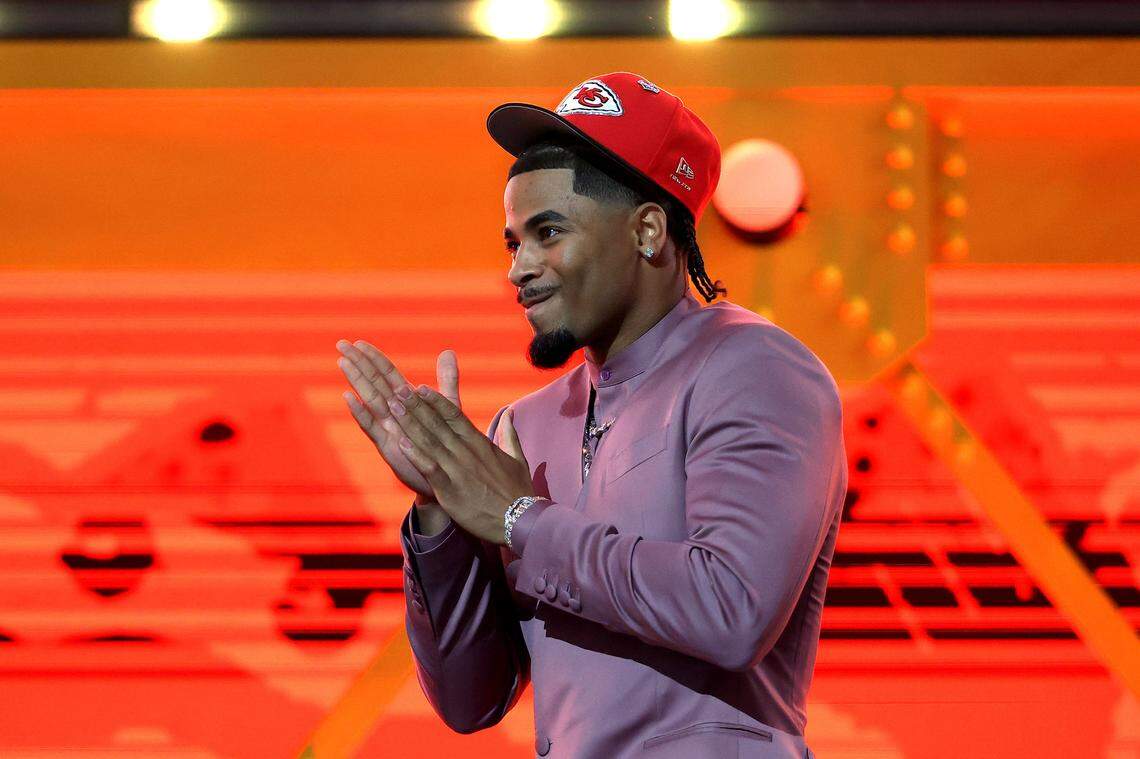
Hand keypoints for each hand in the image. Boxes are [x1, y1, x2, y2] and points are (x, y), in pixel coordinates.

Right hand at [336, 339, 462, 502]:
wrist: (446, 476)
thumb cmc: (445, 441)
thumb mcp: (448, 408)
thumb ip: (447, 380)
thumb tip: (447, 351)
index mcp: (407, 402)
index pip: (387, 374)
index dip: (374, 358)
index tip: (358, 342)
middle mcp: (394, 413)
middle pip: (374, 383)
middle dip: (358, 363)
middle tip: (340, 344)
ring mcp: (389, 429)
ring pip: (370, 400)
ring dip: (357, 381)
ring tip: (343, 362)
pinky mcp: (389, 446)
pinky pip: (372, 427)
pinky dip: (361, 412)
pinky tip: (349, 398)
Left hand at [383, 381, 533, 545]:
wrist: (521, 520)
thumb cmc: (519, 491)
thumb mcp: (517, 458)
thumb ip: (509, 433)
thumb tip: (509, 412)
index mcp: (480, 444)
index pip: (454, 416)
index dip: (436, 401)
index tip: (420, 388)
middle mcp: (466, 452)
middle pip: (437, 424)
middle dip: (416, 406)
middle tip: (397, 390)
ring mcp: (458, 470)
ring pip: (430, 442)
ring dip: (410, 424)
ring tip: (393, 408)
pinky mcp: (451, 490)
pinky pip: (430, 469)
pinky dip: (416, 455)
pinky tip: (401, 443)